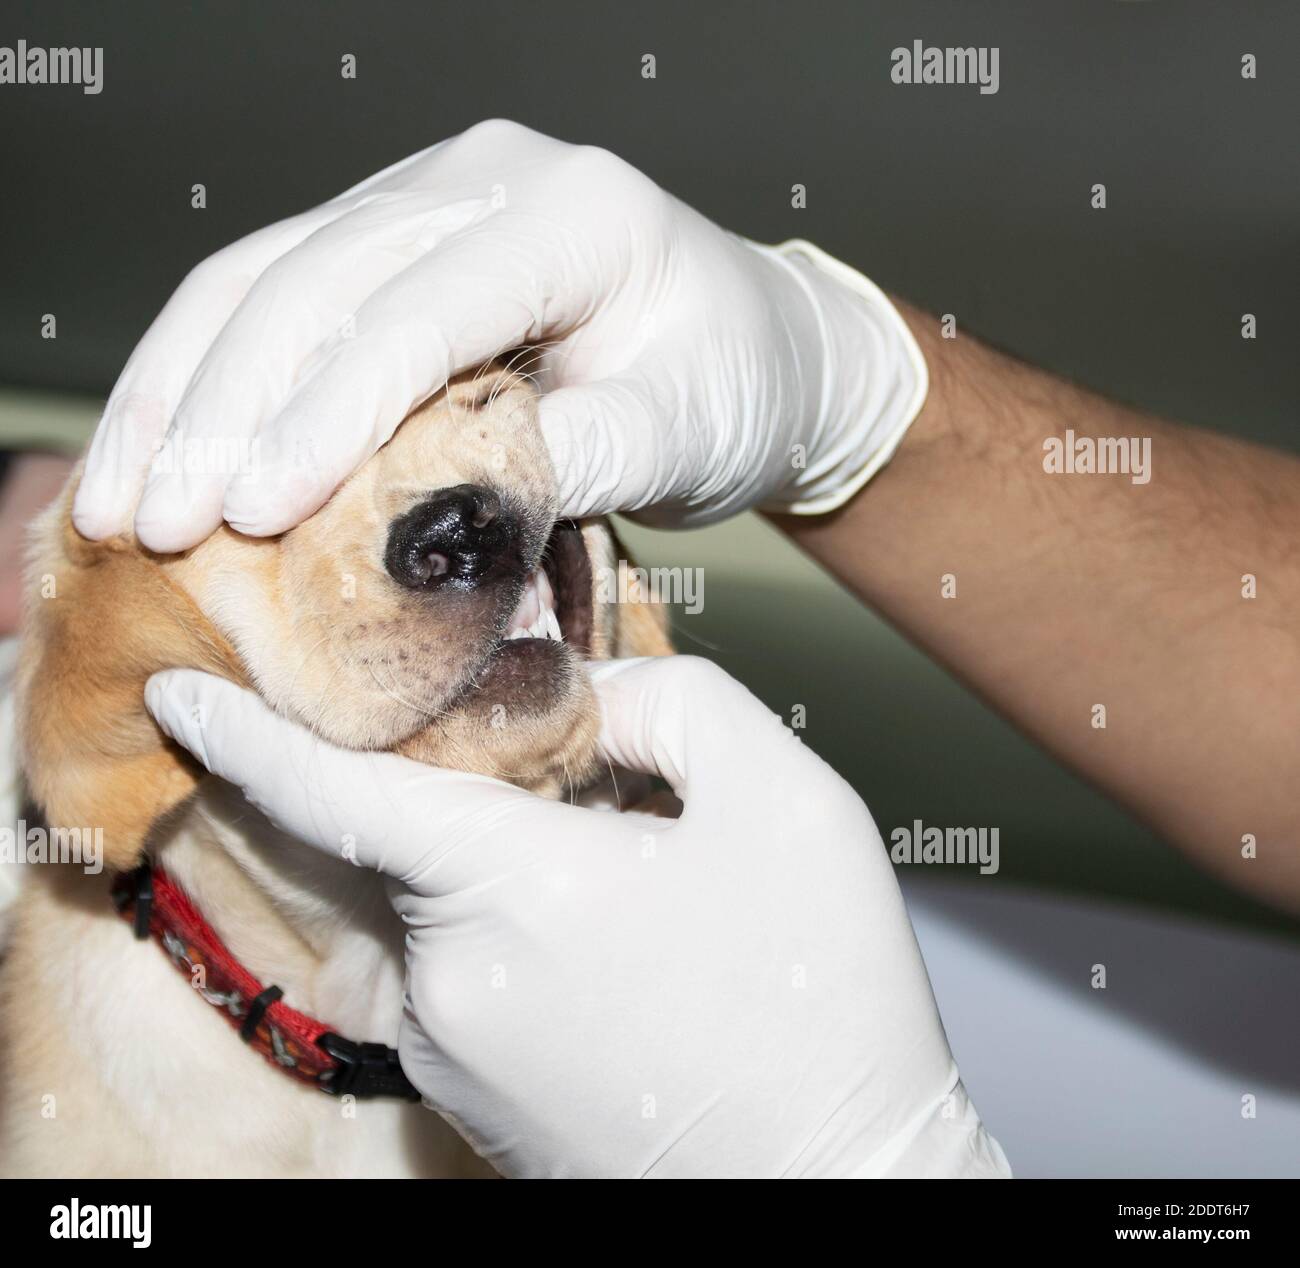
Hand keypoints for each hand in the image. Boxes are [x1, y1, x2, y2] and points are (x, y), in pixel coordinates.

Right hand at [76, 120, 927, 550]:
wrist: (758, 351)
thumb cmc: (736, 382)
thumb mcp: (690, 427)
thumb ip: (588, 458)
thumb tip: (450, 516)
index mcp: (569, 213)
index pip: (420, 309)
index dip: (327, 411)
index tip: (258, 511)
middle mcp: (481, 181)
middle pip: (313, 280)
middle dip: (223, 410)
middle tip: (159, 525)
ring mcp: (427, 202)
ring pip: (264, 280)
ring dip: (183, 396)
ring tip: (121, 503)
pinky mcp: (393, 249)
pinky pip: (277, 300)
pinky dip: (208, 381)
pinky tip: (156, 449)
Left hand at [146, 656, 1007, 1178]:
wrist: (841, 1180)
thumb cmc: (818, 996)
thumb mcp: (783, 802)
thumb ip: (676, 704)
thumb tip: (596, 697)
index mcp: (509, 891)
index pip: (339, 795)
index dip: (250, 736)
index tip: (178, 700)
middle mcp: (451, 983)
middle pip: (430, 840)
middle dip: (501, 799)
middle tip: (624, 809)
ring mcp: (456, 1053)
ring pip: (459, 909)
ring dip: (527, 876)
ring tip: (652, 911)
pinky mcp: (477, 1099)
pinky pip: (474, 977)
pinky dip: (525, 939)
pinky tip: (629, 965)